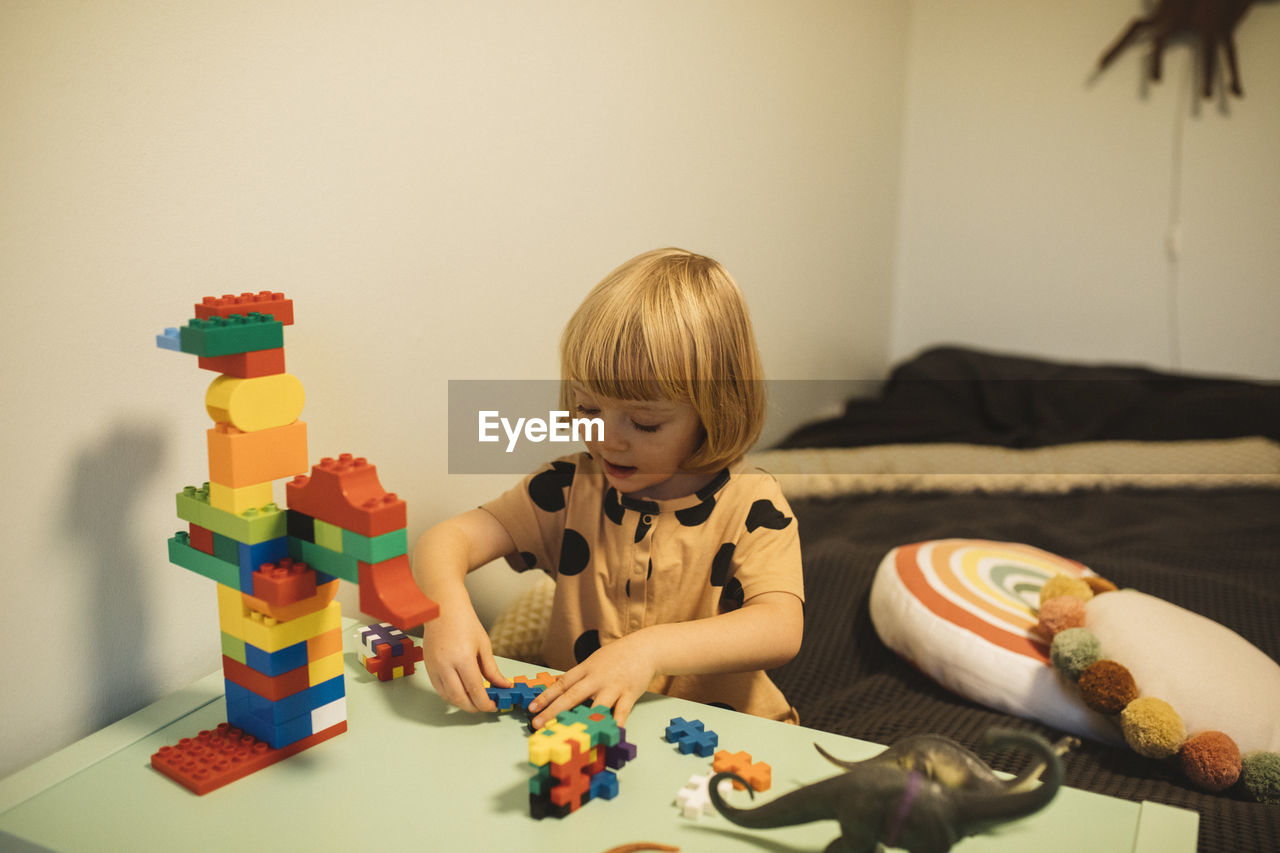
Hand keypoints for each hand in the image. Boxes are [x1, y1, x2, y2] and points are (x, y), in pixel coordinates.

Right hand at [420, 604, 509, 712]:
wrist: (443, 609)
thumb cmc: (464, 622)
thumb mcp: (484, 645)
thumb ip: (492, 669)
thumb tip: (503, 685)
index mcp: (462, 658)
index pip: (475, 690)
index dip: (485, 703)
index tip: (493, 706)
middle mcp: (445, 665)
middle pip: (459, 698)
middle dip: (474, 707)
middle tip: (485, 706)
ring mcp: (434, 668)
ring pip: (447, 697)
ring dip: (462, 704)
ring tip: (475, 701)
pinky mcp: (428, 667)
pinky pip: (439, 689)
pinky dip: (450, 696)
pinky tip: (461, 694)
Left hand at [528, 633, 655, 728]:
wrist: (645, 648)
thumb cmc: (617, 656)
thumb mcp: (594, 661)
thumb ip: (579, 676)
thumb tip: (558, 688)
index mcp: (586, 669)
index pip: (562, 684)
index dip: (545, 696)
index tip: (531, 709)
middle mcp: (597, 678)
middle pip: (572, 696)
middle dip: (553, 711)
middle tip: (538, 724)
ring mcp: (613, 686)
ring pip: (596, 705)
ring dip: (583, 721)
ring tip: (569, 734)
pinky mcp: (629, 694)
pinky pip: (621, 712)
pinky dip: (615, 723)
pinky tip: (608, 734)